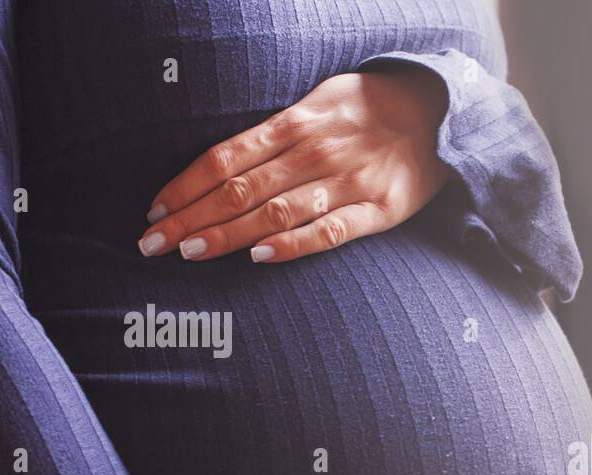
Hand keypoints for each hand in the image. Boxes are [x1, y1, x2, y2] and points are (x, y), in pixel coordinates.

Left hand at [138, 67, 453, 264]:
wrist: (440, 112)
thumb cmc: (371, 109)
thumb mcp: (319, 102)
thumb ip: (277, 135)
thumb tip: (225, 167)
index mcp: (295, 124)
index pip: (224, 159)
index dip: (184, 186)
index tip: (154, 211)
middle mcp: (314, 153)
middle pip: (238, 190)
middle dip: (190, 218)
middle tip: (151, 244)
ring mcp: (347, 182)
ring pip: (275, 212)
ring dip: (227, 234)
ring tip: (189, 253)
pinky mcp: (379, 210)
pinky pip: (330, 232)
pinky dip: (293, 244)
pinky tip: (259, 256)